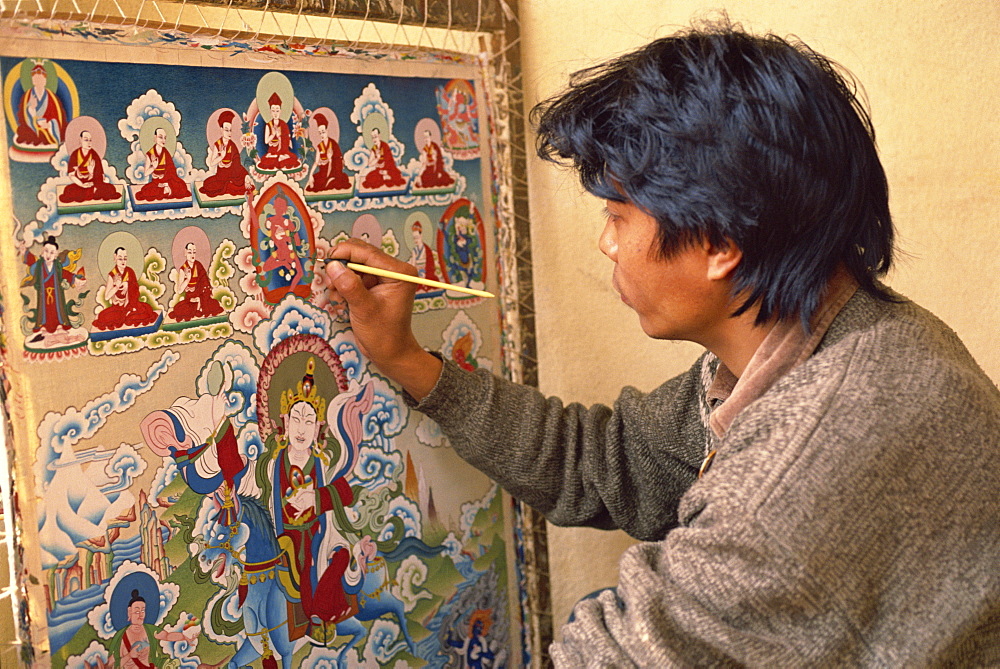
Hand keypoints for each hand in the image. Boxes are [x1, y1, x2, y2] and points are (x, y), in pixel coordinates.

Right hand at [325, 239, 441, 400]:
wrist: (389, 352)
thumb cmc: (383, 334)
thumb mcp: (364, 310)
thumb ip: (350, 286)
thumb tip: (333, 266)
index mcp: (399, 272)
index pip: (368, 252)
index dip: (345, 253)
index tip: (327, 261)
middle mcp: (392, 271)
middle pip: (359, 255)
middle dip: (342, 267)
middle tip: (331, 283)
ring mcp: (382, 277)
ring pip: (353, 265)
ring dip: (340, 278)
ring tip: (338, 297)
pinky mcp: (373, 285)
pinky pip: (352, 276)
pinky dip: (343, 285)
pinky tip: (341, 300)